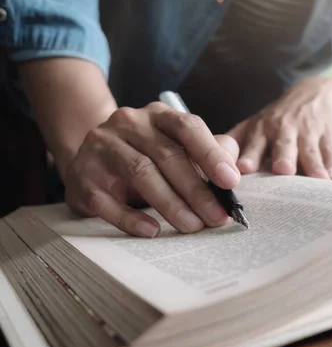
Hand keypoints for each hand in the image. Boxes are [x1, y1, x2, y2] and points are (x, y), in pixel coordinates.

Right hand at [63, 102, 240, 236]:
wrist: (90, 160)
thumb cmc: (145, 155)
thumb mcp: (176, 148)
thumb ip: (208, 152)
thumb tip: (234, 167)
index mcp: (158, 115)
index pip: (188, 127)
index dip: (211, 154)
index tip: (231, 181)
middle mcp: (129, 124)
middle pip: (168, 155)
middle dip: (197, 189)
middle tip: (216, 216)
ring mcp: (103, 147)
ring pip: (141, 173)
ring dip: (171, 204)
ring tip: (192, 226)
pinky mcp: (83, 176)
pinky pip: (108, 200)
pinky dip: (131, 218)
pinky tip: (151, 230)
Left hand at [229, 77, 331, 179]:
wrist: (318, 93)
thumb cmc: (279, 118)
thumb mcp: (255, 124)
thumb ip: (233, 144)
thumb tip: (205, 171)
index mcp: (261, 129)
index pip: (253, 142)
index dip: (248, 155)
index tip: (243, 169)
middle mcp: (283, 129)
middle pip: (283, 144)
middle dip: (283, 157)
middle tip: (282, 170)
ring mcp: (308, 131)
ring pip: (309, 150)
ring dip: (313, 165)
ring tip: (317, 179)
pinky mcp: (329, 134)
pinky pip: (330, 151)